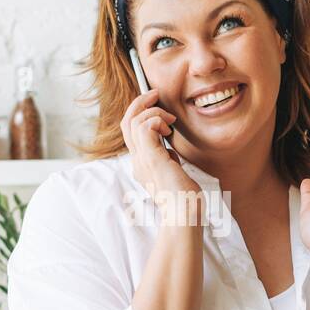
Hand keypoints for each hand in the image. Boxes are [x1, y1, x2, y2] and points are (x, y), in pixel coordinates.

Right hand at [120, 88, 201, 224]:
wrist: (184, 215)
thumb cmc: (184, 199)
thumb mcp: (173, 173)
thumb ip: (168, 160)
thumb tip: (170, 150)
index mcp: (142, 163)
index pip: (131, 132)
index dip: (141, 114)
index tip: (158, 107)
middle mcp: (138, 161)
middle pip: (126, 122)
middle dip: (139, 103)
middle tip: (156, 95)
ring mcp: (142, 160)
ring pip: (133, 122)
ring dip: (152, 113)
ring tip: (169, 120)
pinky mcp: (151, 158)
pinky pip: (144, 128)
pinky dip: (156, 121)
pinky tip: (168, 129)